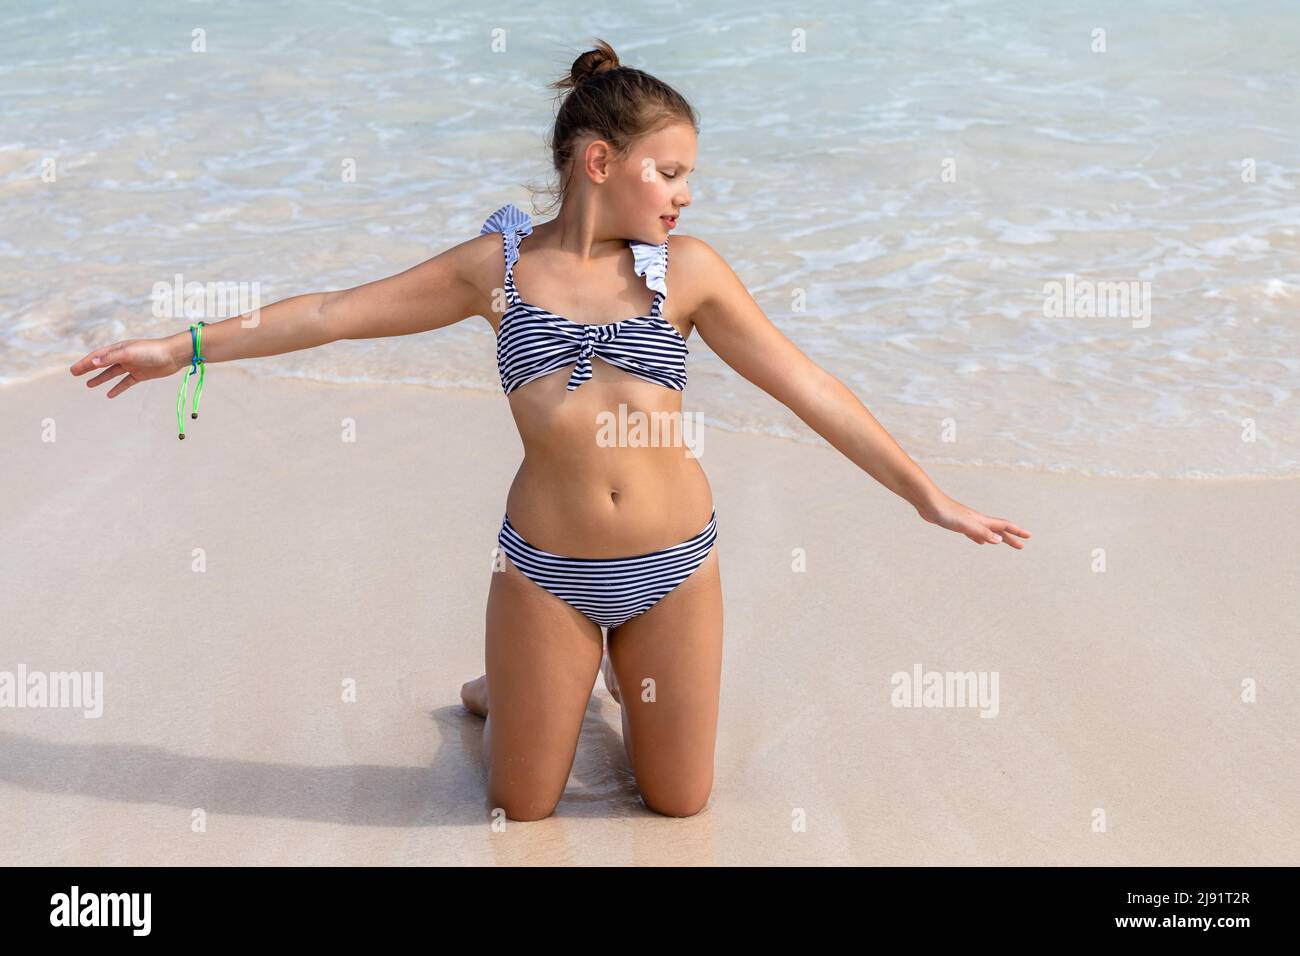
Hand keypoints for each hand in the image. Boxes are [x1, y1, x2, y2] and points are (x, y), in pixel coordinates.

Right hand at [69, 336, 186, 397]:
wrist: (174, 355)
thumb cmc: (152, 351)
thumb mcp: (129, 353)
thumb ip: (111, 358)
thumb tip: (93, 362)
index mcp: (119, 349)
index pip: (97, 356)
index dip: (85, 363)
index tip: (73, 370)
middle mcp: (124, 356)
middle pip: (102, 364)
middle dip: (88, 369)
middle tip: (75, 374)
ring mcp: (132, 366)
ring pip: (112, 373)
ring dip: (100, 379)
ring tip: (89, 385)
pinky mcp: (141, 375)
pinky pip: (126, 382)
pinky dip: (118, 388)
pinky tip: (109, 395)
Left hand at [916, 491, 1031, 548]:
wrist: (928, 503)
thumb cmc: (946, 512)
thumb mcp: (965, 525)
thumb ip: (981, 532)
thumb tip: (999, 540)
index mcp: (981, 520)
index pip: (1004, 526)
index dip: (1017, 531)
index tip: (1029, 537)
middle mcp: (977, 520)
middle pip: (998, 530)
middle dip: (1010, 538)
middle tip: (1021, 546)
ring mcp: (967, 522)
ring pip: (986, 532)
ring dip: (997, 538)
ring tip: (1004, 543)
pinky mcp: (957, 524)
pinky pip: (973, 533)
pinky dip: (980, 538)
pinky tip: (980, 542)